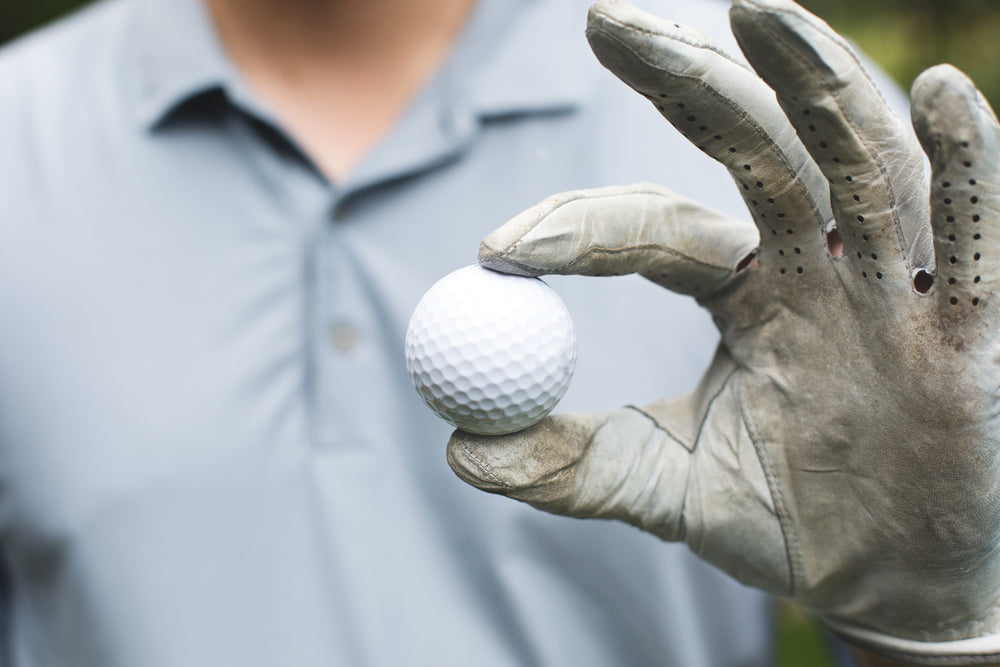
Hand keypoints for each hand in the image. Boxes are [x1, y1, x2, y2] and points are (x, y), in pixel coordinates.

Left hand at [446, 0, 999, 663]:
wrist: (886, 583)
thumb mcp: (665, 489)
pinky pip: (975, 233)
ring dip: (812, 80)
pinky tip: (938, 92)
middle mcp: (819, 264)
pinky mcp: (974, 325)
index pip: (657, 227)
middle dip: (687, 79)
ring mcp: (897, 285)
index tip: (497, 253)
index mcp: (745, 289)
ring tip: (753, 3)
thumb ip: (572, 463)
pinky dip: (967, 163)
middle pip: (755, 147)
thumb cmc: (784, 520)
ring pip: (858, 160)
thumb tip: (460, 449)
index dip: (581, 228)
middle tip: (603, 18)